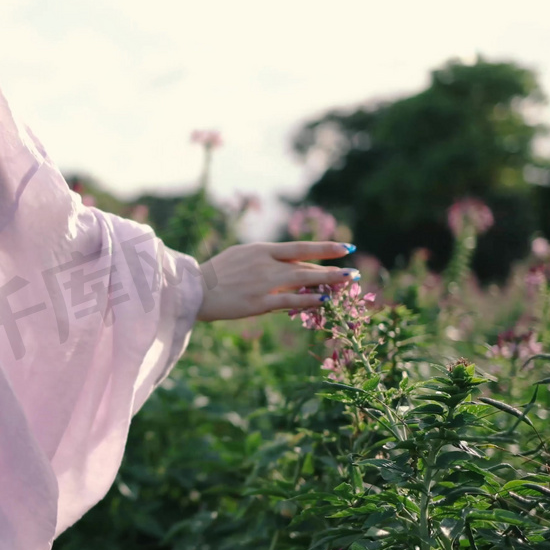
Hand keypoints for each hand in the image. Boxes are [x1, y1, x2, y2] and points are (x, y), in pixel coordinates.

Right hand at [195, 241, 357, 321]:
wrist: (196, 290)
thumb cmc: (217, 273)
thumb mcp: (241, 255)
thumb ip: (264, 258)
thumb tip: (285, 261)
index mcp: (262, 250)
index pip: (300, 247)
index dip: (325, 248)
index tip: (346, 248)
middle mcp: (267, 264)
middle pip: (306, 265)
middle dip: (332, 268)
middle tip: (354, 272)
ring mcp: (265, 283)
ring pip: (304, 280)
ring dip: (329, 281)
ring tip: (349, 282)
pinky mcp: (260, 302)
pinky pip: (291, 300)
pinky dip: (309, 299)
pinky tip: (325, 300)